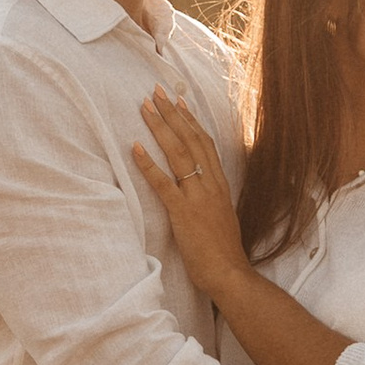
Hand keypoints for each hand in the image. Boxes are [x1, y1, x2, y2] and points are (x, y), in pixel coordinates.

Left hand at [132, 88, 251, 300]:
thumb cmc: (223, 251)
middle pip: (191, 140)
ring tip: (145, 108)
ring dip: (160, 128)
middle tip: (157, 92)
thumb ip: (211, 198)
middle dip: (172, 114)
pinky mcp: (183, 212)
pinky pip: (163, 183)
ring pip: (178, 154)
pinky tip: (134, 147)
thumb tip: (199, 187)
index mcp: (220, 184)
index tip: (180, 102)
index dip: (191, 121)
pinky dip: (148, 164)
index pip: (205, 143)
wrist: (229, 272)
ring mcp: (198, 197)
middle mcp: (210, 185)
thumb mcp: (222, 215)